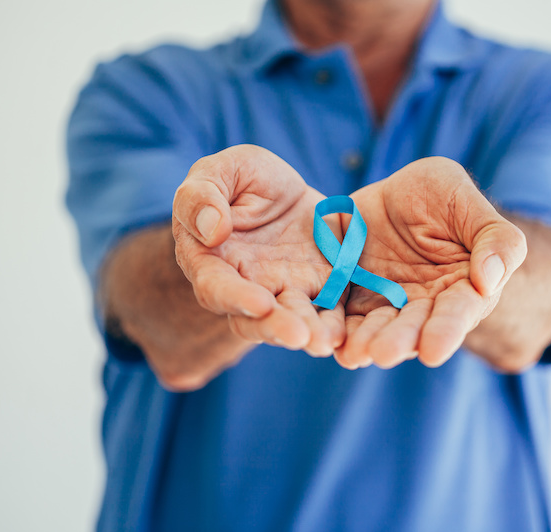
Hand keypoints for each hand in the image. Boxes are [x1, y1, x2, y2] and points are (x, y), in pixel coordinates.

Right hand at [172, 144, 344, 355]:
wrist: (290, 191)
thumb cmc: (245, 179)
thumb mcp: (224, 170)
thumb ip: (202, 196)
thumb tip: (212, 231)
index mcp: (211, 260)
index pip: (215, 286)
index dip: (235, 297)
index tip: (261, 304)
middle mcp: (246, 286)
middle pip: (253, 319)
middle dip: (275, 328)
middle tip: (299, 336)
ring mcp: (284, 291)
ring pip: (291, 321)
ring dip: (308, 333)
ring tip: (326, 342)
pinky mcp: (319, 290)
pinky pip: (327, 313)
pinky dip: (335, 324)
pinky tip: (348, 333)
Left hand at [334, 157, 526, 368]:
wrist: (391, 193)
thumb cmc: (439, 195)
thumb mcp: (465, 201)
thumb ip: (494, 239)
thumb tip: (489, 281)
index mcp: (464, 287)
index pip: (459, 311)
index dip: (446, 330)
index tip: (433, 350)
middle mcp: (427, 305)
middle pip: (414, 326)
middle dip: (400, 341)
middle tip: (384, 354)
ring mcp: (388, 305)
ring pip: (378, 328)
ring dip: (367, 342)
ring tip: (354, 353)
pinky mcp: (353, 300)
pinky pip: (344, 317)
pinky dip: (338, 331)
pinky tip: (330, 343)